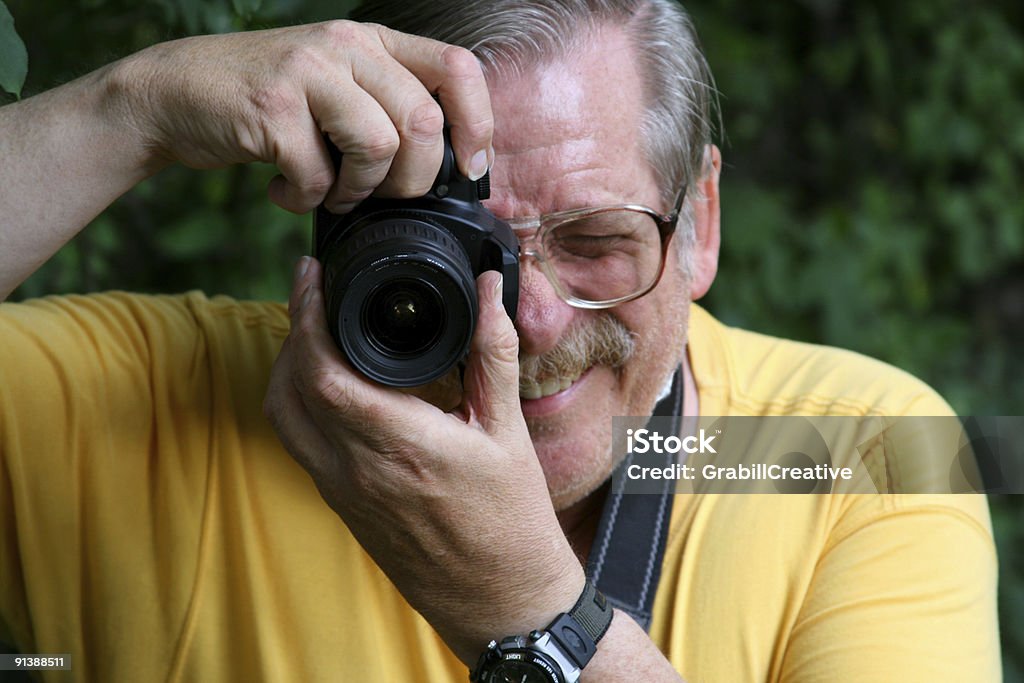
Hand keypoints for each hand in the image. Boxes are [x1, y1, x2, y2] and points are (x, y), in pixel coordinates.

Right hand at [115, 20, 493, 212]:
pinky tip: (285, 190)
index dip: (476, 125)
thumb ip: (387, 109)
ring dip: (360, 191)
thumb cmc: (268, 104)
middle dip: (414, 179)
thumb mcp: (336, 88)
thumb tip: (449, 168)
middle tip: (382, 194)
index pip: (456, 68)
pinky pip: (319, 175)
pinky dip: (306, 200)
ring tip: (333, 192)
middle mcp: (345, 46)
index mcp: (372, 43)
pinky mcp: (272, 108)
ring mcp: (307, 72)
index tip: (467, 168)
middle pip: (425, 120)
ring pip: (380, 145)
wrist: (174, 92)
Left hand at [263, 257, 584, 662]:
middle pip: (289, 389)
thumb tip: (488, 287)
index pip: (323, 373)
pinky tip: (329, 382)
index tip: (313, 278)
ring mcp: (343, 492)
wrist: (499, 598)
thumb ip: (492, 352)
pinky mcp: (342, 506)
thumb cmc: (511, 520)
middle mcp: (357, 470)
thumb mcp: (508, 430)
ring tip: (314, 330)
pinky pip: (299, 443)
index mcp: (401, 445)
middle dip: (291, 331)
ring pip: (283, 418)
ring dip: (286, 368)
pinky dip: (298, 402)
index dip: (306, 319)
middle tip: (312, 292)